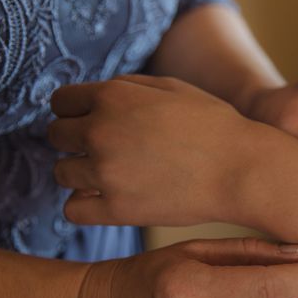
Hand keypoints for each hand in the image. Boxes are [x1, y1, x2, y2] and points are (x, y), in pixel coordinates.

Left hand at [48, 75, 257, 225]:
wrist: (241, 169)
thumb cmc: (213, 125)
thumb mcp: (171, 87)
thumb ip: (126, 87)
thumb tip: (93, 96)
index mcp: (112, 97)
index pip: (60, 102)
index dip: (75, 110)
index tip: (91, 121)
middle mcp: (100, 133)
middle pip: (55, 136)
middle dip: (75, 139)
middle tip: (105, 148)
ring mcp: (106, 174)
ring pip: (61, 173)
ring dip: (80, 172)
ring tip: (111, 174)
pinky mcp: (117, 210)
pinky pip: (72, 210)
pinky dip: (84, 205)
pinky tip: (105, 199)